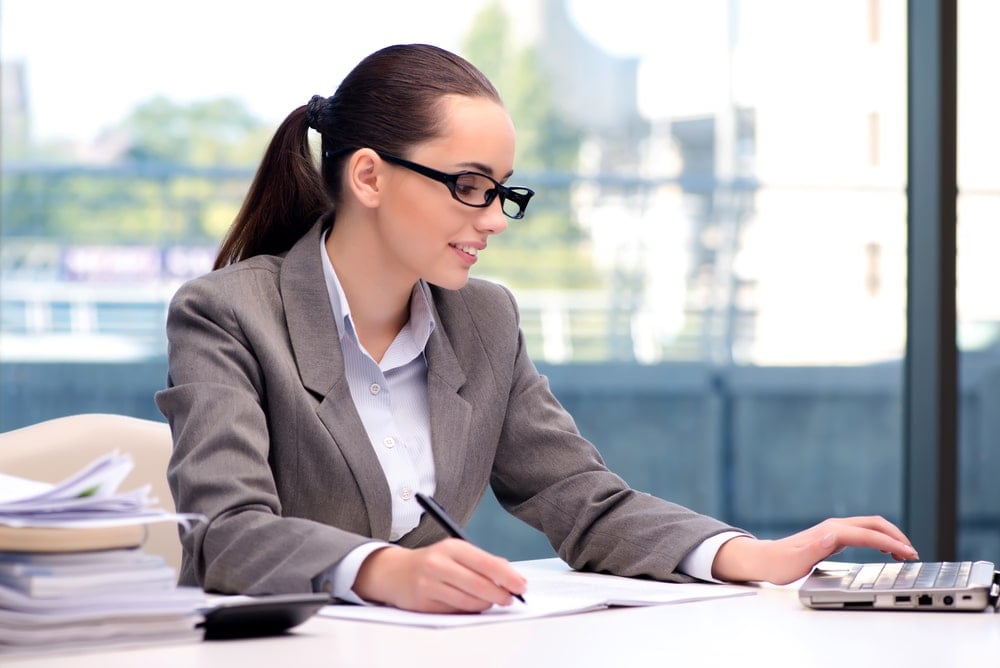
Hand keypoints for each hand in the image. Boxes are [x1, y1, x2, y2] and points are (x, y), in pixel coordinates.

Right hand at [352, 539, 526, 612]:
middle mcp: (439, 563)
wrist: (395, 572)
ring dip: (486, 604)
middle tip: (511, 599)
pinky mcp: (423, 602)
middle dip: (500, 594)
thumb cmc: (433, 562)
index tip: (521, 585)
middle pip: (478, 584)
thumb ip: (483, 562)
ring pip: (468, 601)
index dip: (507, 576)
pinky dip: (469, 609)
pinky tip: (473, 605)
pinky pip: (455, 610)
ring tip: (492, 601)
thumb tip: (511, 575)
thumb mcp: (456, 553)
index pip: (486, 562)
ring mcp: (429, 583)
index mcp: (452, 547)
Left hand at [711, 515, 919, 584]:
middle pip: (873, 524)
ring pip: (870, 527)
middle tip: (913, 554)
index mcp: (830, 532)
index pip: (867, 534)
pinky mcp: (833, 536)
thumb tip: (833, 536)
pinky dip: (879, 538)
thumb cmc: (781, 564)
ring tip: (905, 553)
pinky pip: (863, 533)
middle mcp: (834, 527)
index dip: (890, 543)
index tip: (908, 553)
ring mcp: (834, 530)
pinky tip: (884, 550)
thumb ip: (815, 548)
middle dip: (895, 536)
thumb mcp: (797, 560)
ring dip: (890, 536)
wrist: (766, 559)